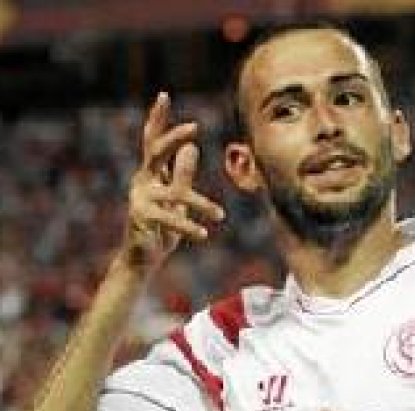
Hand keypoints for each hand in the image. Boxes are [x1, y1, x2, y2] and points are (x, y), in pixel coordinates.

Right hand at [122, 92, 224, 271]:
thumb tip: (192, 148)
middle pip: (156, 152)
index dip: (158, 118)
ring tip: (220, 215)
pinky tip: (204, 233)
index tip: (164, 94)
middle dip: (173, 137)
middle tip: (194, 127)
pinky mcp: (141, 218)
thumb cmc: (162, 225)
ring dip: (200, 204)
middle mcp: (142, 181)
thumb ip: (182, 174)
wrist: (143, 257)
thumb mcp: (177, 198)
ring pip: (175, 193)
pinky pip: (170, 218)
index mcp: (151, 173)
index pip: (153, 141)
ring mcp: (139, 198)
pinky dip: (188, 225)